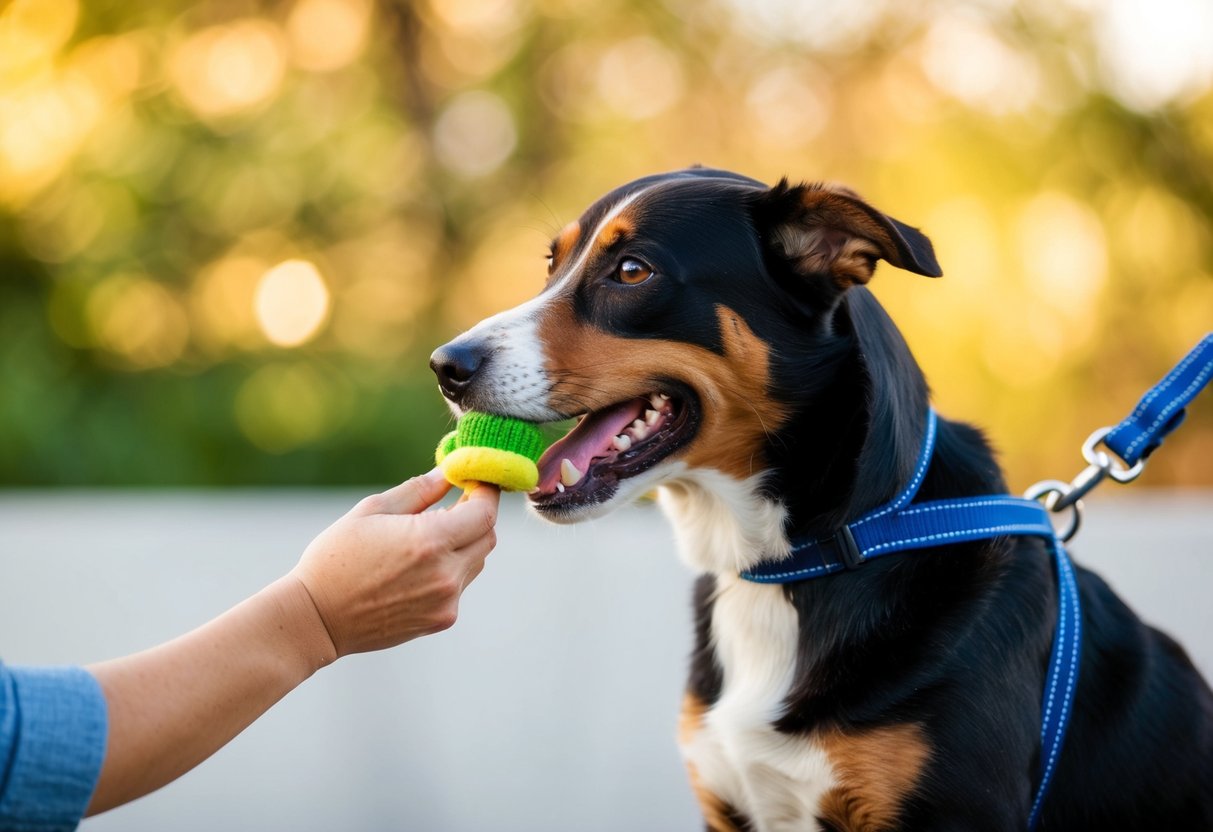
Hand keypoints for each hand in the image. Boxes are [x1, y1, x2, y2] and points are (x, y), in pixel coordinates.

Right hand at [290, 469, 500, 658]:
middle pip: (487, 537)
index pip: (485, 513)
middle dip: (477, 517)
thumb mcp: (372, 511)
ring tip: (427, 536)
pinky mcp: (441, 619)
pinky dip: (450, 569)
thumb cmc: (336, 557)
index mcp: (430, 541)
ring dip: (464, 544)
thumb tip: (448, 473)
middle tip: (456, 503)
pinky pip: (460, 585)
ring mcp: (446, 601)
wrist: (317, 618)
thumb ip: (418, 490)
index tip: (475, 482)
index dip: (486, 494)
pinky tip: (417, 566)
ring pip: (476, 562)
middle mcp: (446, 574)